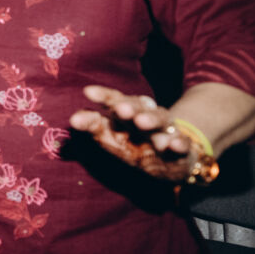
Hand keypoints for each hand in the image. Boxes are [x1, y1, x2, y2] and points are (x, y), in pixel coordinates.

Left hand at [69, 85, 194, 180]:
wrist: (168, 161)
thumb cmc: (132, 144)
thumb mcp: (110, 136)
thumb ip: (93, 125)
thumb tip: (73, 120)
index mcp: (128, 112)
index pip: (116, 99)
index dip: (103, 96)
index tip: (88, 92)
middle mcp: (147, 116)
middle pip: (140, 106)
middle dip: (130, 107)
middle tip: (119, 109)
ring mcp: (166, 130)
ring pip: (161, 121)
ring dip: (151, 120)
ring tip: (141, 123)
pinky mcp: (181, 147)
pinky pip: (181, 144)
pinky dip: (178, 143)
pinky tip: (172, 145)